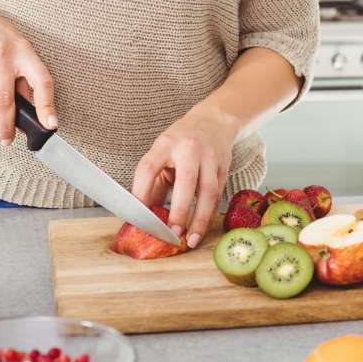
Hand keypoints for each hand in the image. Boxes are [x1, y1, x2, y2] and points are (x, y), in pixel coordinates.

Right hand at [0, 0, 56, 144]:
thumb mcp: (20, 51)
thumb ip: (26, 80)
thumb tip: (34, 115)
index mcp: (24, 53)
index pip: (42, 82)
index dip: (47, 106)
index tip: (51, 125)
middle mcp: (2, 55)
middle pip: (6, 101)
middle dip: (7, 127)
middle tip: (7, 140)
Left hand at [132, 108, 237, 248]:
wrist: (214, 121)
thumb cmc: (181, 141)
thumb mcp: (162, 153)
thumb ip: (153, 181)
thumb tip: (145, 213)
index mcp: (166, 143)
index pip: (149, 168)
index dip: (141, 192)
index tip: (139, 216)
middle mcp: (189, 149)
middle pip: (185, 182)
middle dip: (178, 211)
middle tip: (172, 234)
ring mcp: (210, 158)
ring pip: (208, 192)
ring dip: (199, 220)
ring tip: (191, 240)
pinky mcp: (224, 168)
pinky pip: (217, 196)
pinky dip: (208, 214)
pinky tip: (201, 228)